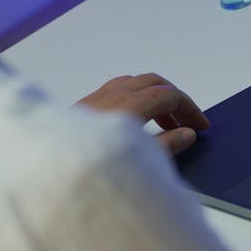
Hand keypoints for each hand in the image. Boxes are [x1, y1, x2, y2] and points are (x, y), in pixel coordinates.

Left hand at [76, 73, 209, 155]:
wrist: (49, 168)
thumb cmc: (92, 166)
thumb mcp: (139, 160)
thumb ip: (167, 145)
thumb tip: (187, 134)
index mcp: (131, 104)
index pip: (171, 96)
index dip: (190, 109)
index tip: (201, 125)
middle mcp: (114, 94)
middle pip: (155, 83)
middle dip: (175, 100)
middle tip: (186, 122)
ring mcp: (97, 97)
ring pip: (135, 83)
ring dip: (154, 97)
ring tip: (163, 123)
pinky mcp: (84, 104)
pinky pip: (116, 88)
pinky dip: (134, 97)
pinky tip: (134, 119)